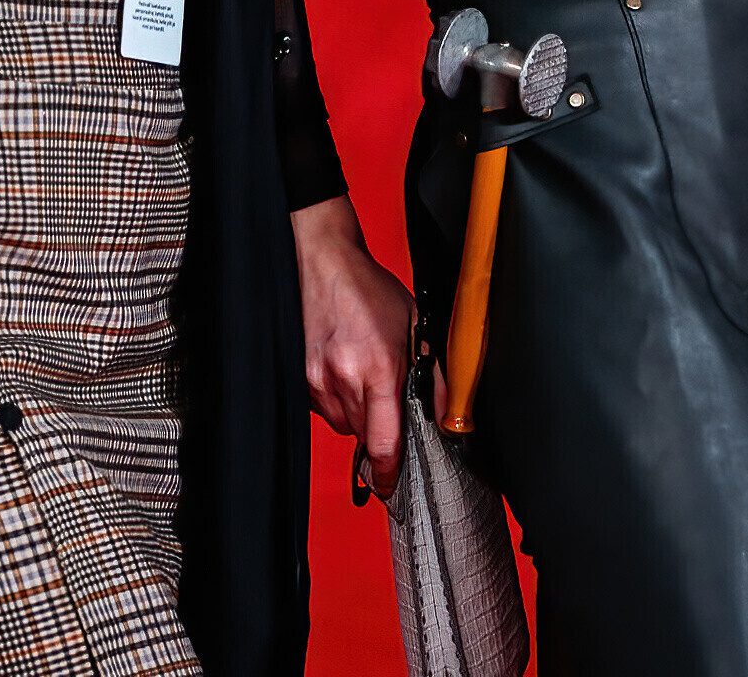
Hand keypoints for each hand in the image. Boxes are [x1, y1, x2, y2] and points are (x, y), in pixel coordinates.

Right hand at [290, 195, 413, 498]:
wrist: (324, 261)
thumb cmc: (369, 291)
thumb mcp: (415, 326)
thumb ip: (435, 378)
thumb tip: (446, 420)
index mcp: (379, 370)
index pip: (384, 445)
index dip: (388, 475)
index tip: (390, 486)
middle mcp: (345, 379)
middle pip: (363, 436)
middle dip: (378, 428)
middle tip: (385, 398)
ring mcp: (318, 379)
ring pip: (342, 425)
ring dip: (356, 413)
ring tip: (362, 374)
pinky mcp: (301, 376)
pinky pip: (323, 408)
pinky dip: (335, 400)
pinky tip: (342, 369)